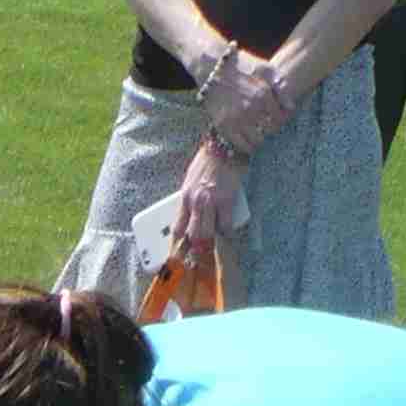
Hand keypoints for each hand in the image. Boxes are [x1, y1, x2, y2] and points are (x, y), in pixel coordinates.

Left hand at [170, 138, 240, 264]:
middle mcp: (195, 202)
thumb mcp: (191, 180)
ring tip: (212, 251)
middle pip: (191, 236)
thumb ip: (190, 199)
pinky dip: (227, 233)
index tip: (177, 257)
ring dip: (209, 245)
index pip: (177, 227)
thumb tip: (190, 215)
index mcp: (184, 197)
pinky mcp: (226, 201)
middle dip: (193, 251)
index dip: (177, 245)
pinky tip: (228, 234)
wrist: (225, 145)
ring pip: (206, 234)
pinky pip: (225, 226)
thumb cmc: (209, 160)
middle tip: (197, 260)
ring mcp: (210, 203)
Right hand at [196, 44, 290, 155]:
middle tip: (268, 126)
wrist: (212, 67)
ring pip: (257, 141)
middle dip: (272, 129)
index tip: (278, 118)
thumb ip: (280, 87)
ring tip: (258, 132)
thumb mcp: (266, 69)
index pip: (280, 118)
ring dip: (260, 138)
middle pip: (270, 131)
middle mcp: (251, 109)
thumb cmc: (242, 66)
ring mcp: (236, 119)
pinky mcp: (224, 126)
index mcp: (263, 94)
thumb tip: (291, 108)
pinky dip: (247, 146)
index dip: (282, 120)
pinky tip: (248, 140)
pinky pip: (241, 145)